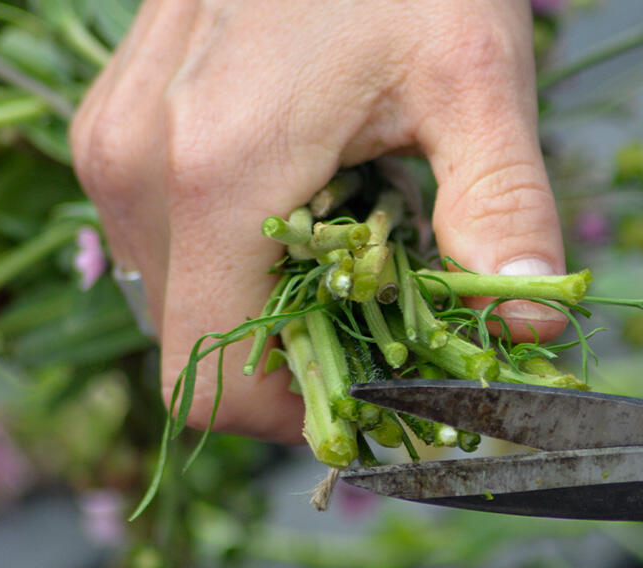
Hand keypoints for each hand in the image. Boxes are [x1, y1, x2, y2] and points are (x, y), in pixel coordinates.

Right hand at [70, 0, 564, 442]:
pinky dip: (227, 262)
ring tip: (338, 262)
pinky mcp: (114, 129)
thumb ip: (502, 209)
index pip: (213, 377)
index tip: (372, 388)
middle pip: (194, 348)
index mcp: (217, 173)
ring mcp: (112, 147)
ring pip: (173, 301)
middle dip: (288, 361)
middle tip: (375, 326)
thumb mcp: (472, 80)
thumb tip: (531, 323)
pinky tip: (292, 215)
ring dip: (258, 311)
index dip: (294, 412)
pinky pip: (160, 245)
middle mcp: (136, 168)